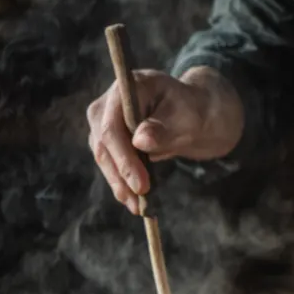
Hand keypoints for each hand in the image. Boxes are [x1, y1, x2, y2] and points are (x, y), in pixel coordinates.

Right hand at [86, 66, 243, 213]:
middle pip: (102, 143)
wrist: (190, 114)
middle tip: (141, 201)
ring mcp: (103, 121)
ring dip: (119, 184)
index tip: (141, 184)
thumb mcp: (187, 118)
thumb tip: (140, 140)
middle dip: (121, 175)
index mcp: (128, 86)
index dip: (123, 157)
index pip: (112, 125)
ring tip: (138, 207)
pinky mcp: (105, 139)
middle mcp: (108, 102)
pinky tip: (135, 201)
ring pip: (103, 157)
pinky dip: (121, 183)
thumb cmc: (191, 111)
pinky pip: (109, 164)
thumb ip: (165, 128)